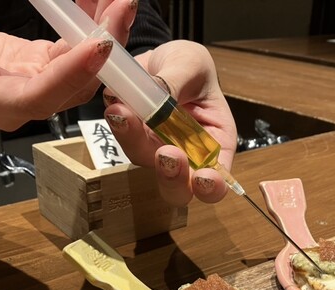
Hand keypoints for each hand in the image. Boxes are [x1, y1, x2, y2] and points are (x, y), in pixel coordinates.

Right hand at [0, 0, 136, 135]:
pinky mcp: (47, 74)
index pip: (35, 98)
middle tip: (122, 5)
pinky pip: (78, 55)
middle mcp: (17, 104)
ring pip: (83, 73)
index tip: (99, 43)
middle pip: (71, 88)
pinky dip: (92, 27)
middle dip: (103, 49)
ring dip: (105, 34)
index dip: (70, 74)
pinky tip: (102, 1)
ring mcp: (36, 90)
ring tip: (120, 0)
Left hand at [102, 40, 237, 204]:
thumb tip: (158, 97)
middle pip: (178, 187)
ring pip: (144, 160)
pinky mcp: (132, 137)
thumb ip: (177, 82)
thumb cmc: (190, 66)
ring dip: (133, 140)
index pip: (218, 177)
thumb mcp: (192, 64)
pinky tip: (116, 104)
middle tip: (165, 154)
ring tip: (123, 112)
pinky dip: (117, 124)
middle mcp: (186, 154)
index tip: (202, 178)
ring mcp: (156, 148)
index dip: (211, 187)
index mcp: (215, 141)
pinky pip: (122, 137)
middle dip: (171, 178)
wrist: (160, 57)